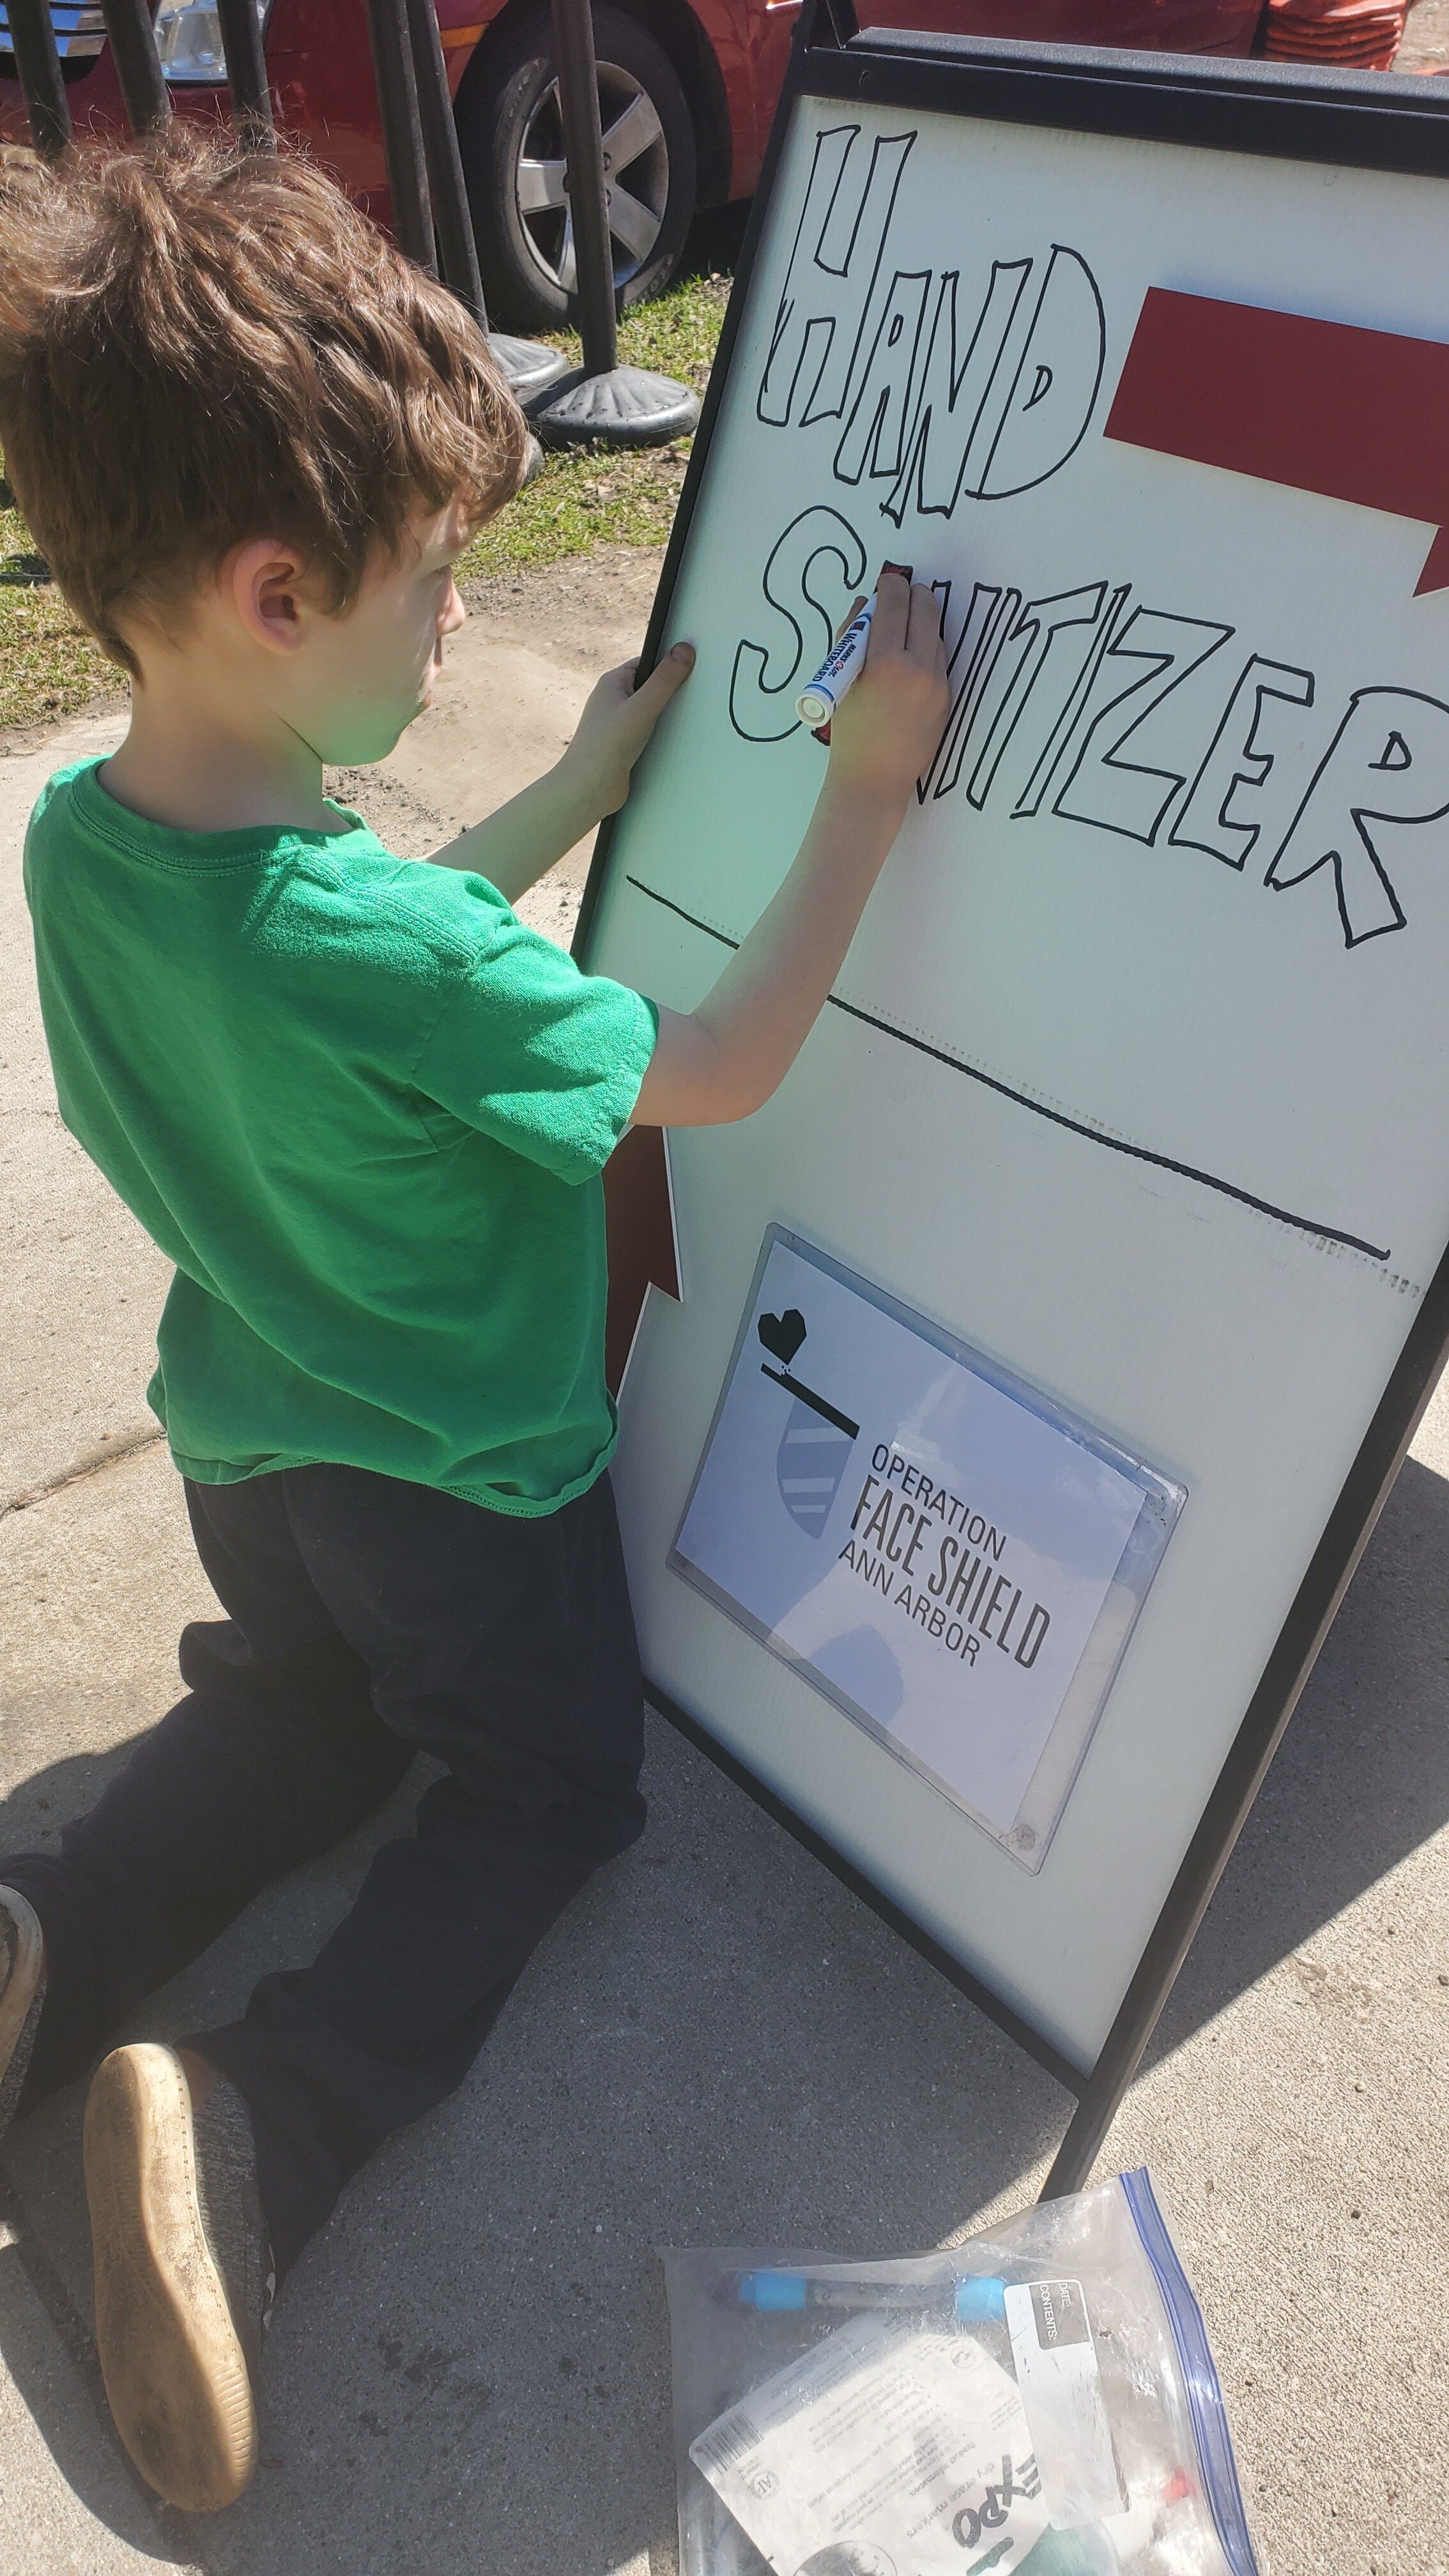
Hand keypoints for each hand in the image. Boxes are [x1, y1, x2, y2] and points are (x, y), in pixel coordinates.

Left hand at [557, 641, 695, 820]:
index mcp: (612, 683)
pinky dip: (660, 736)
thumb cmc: (603, 747)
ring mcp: (619, 723)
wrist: (588, 790)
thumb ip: (665, 680)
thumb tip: (683, 650)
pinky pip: (648, 732)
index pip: (647, 662)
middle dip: (670, 693)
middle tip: (690, 695)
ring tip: (681, 721)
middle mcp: (614, 701)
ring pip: (651, 712)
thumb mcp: (641, 708)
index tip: (690, 664)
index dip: (668, 663)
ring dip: (665, 717)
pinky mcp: (624, 744)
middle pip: (651, 687)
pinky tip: (668, 741)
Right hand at [826, 572, 948, 808]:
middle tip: (901, 594)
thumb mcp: (840, 681)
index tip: (885, 582)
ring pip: (935, 633)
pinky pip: (939, 660)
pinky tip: (910, 656)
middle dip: (913, 594)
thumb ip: (851, 636)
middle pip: (925, 609)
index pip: (894, 604)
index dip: (890, 585)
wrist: (874, 780)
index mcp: (885, 663)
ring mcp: (937, 684)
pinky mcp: (947, 697)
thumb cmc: (848, 732)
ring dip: (920, 623)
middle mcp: (918, 669)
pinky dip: (926, 649)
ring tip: (902, 627)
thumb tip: (866, 602)